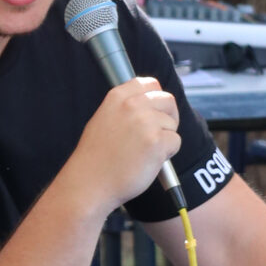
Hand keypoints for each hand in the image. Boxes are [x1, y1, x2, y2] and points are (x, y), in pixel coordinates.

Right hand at [73, 77, 181, 207]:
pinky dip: (167, 153)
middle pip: (168, 101)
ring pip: (172, 124)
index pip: (150, 83)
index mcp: (117, 97)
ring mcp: (145, 122)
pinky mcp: (157, 142)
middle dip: (168, 117)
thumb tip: (149, 105)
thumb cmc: (96, 158)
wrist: (90, 182)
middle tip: (158, 134)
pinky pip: (175, 142)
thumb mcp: (103, 119)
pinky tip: (148, 161)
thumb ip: (125, 108)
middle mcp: (132, 105)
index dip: (157, 98)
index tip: (155, 111)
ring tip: (144, 153)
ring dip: (165, 139)